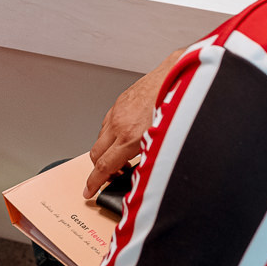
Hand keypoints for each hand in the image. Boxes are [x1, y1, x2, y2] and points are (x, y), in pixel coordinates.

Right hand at [83, 48, 185, 197]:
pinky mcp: (120, 102)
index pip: (104, 166)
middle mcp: (119, 124)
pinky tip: (125, 135)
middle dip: (99, 168)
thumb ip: (147, 157)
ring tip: (123, 155)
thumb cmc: (177, 105)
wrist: (177, 75)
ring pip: (101, 137)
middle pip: (96, 153)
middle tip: (110, 176)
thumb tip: (144, 172)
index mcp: (130, 137)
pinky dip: (112, 134)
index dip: (94, 182)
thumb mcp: (164, 141)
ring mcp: (117, 112)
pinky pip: (108, 123)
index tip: (89, 191)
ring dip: (106, 150)